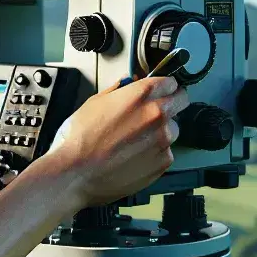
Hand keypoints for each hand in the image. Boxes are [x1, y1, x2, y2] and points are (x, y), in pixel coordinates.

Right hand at [44, 77, 190, 206]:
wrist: (74, 173)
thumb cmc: (79, 139)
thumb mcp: (94, 103)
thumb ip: (119, 90)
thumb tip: (128, 84)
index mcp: (141, 94)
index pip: (170, 82)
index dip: (164, 87)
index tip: (159, 93)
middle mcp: (157, 114)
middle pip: (181, 102)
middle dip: (170, 105)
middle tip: (153, 114)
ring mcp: (163, 140)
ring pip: (173, 129)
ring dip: (161, 132)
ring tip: (136, 142)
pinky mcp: (162, 163)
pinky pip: (166, 152)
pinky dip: (155, 153)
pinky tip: (135, 157)